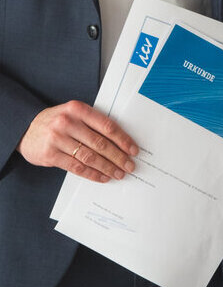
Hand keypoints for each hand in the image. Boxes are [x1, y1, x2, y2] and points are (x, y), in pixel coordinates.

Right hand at [17, 100, 137, 182]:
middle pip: (100, 143)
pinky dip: (91, 174)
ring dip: (107, 167)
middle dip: (118, 157)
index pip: (107, 126)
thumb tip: (120, 140)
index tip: (133, 149)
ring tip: (119, 173)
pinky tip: (102, 177)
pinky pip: (76, 167)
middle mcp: (68, 123)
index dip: (122, 139)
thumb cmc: (57, 121)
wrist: (25, 128)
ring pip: (89, 157)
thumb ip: (93, 122)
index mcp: (78, 109)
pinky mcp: (50, 155)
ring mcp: (58, 139)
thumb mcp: (74, 114)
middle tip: (130, 165)